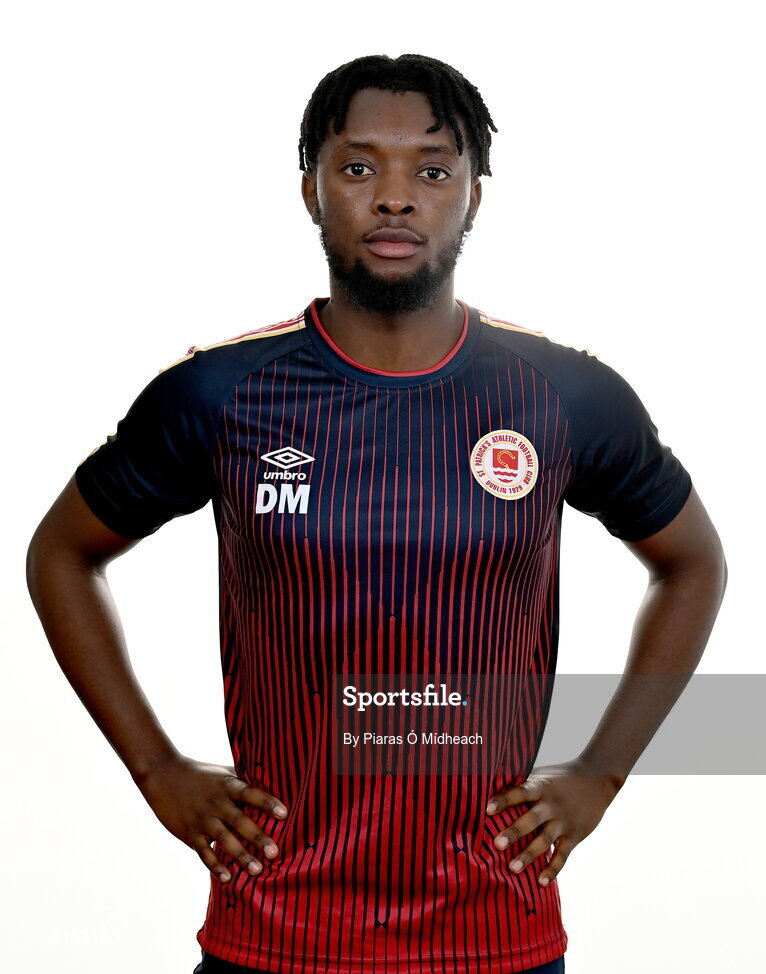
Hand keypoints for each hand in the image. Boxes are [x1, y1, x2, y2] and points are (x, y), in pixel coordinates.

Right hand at [133, 754, 287, 883]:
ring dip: (241, 856)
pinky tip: (228, 878)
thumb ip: (244, 780)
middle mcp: (215, 802)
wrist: (163, 775)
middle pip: (239, 821)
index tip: (284, 813)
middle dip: (257, 837)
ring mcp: (201, 819)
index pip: (250, 793)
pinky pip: (203, 852)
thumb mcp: (223, 772)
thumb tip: (274, 782)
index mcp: (226, 785)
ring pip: (223, 840)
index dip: (266, 802)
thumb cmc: (201, 773)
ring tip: (257, 870)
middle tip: (275, 852)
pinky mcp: (189, 833)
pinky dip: (215, 866)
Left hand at [485, 758, 621, 885]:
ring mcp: (563, 822)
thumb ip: (520, 780)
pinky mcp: (574, 836)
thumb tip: (488, 779)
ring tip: (512, 869)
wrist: (597, 780)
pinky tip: (541, 882)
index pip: (520, 792)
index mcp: (541, 786)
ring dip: (529, 855)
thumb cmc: (560, 777)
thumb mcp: (541, 773)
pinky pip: (562, 855)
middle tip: (496, 844)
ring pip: (545, 840)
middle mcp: (552, 805)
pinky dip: (552, 869)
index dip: (504, 800)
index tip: (487, 809)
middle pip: (531, 819)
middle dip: (514, 832)